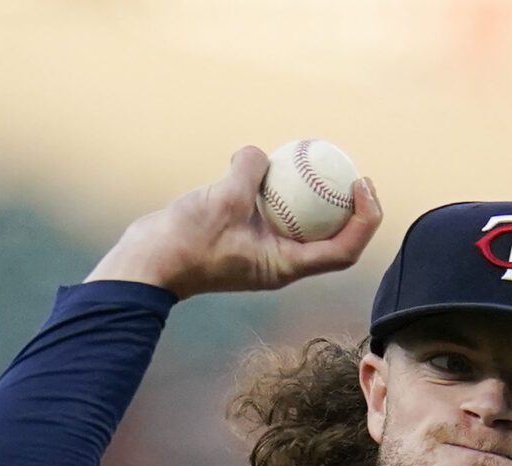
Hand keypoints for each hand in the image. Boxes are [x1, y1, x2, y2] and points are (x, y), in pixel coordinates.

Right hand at [87, 146, 383, 299]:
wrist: (148, 264)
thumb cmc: (186, 242)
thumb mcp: (223, 199)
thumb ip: (249, 172)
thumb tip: (260, 153)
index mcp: (286, 266)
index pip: (342, 251)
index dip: (364, 221)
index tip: (362, 185)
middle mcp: (280, 263)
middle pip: (332, 238)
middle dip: (351, 210)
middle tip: (354, 173)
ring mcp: (262, 251)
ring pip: (302, 224)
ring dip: (314, 198)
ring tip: (319, 162)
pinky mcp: (243, 237)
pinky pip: (273, 211)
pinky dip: (278, 189)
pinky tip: (270, 161)